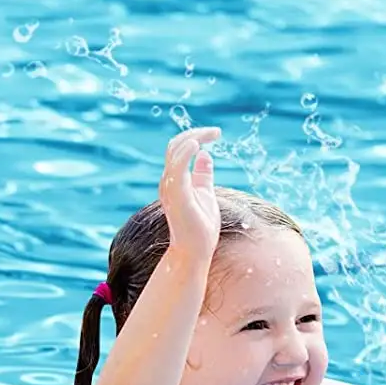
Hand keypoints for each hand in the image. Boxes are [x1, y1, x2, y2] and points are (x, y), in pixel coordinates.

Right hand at [159, 127, 221, 266]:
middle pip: (175, 146)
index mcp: (175, 181)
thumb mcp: (204, 194)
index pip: (179, 149)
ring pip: (175, 152)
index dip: (195, 136)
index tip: (216, 134)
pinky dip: (185, 152)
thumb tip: (205, 155)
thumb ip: (203, 175)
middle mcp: (169, 182)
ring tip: (212, 134)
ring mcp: (171, 188)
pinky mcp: (177, 195)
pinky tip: (197, 144)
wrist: (195, 253)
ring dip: (193, 137)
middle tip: (216, 132)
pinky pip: (176, 167)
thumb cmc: (199, 228)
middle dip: (195, 133)